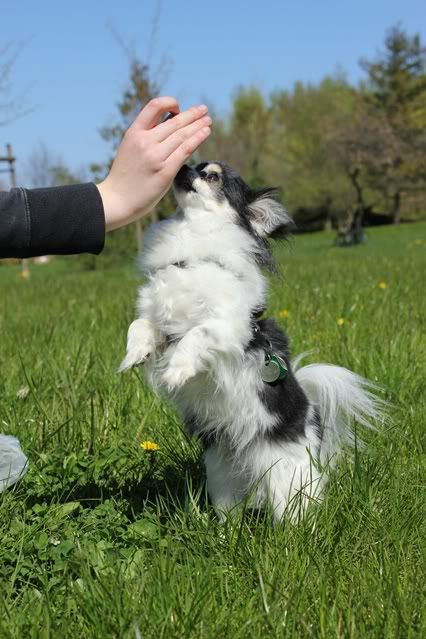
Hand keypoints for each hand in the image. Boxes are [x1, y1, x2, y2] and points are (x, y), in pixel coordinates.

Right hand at [97, 97, 211, 230]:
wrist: (117, 200)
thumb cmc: (125, 175)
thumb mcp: (130, 147)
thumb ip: (146, 135)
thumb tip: (169, 123)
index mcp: (134, 133)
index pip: (154, 106)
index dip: (169, 103)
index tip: (178, 109)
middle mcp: (144, 141)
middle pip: (174, 121)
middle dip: (192, 114)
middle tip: (204, 110)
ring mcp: (155, 157)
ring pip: (182, 135)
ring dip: (198, 125)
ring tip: (208, 120)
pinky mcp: (165, 172)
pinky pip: (185, 150)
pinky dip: (197, 139)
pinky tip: (206, 132)